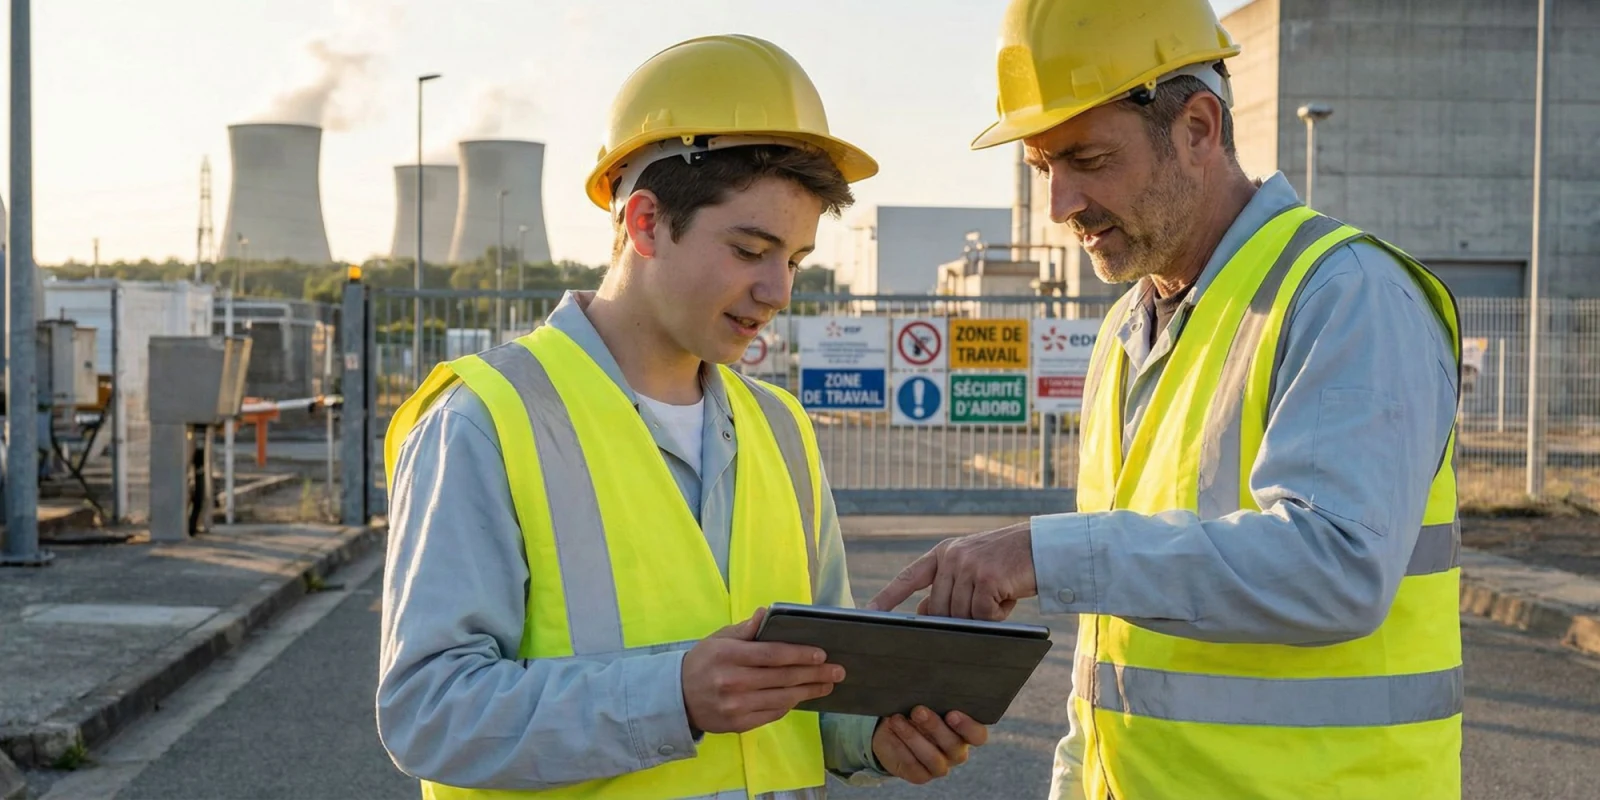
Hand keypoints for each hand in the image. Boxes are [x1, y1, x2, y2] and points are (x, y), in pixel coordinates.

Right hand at [681, 608, 843, 734]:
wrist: (677, 698)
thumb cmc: (703, 662)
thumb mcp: (718, 639)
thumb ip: (745, 629)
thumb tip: (766, 612)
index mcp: (728, 655)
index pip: (772, 654)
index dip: (799, 654)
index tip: (821, 654)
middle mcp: (733, 681)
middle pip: (782, 677)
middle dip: (814, 674)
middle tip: (837, 671)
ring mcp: (736, 705)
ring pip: (782, 698)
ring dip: (808, 691)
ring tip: (827, 685)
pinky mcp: (739, 724)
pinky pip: (772, 714)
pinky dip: (790, 704)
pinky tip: (802, 696)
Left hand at [866, 522, 1036, 620]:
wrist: (1045, 547)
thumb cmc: (1009, 563)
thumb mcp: (973, 570)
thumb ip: (948, 588)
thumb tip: (924, 614)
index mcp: (944, 553)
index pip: (908, 577)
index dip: (887, 596)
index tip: (866, 612)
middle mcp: (952, 556)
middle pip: (939, 608)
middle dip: (960, 618)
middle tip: (985, 608)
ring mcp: (969, 565)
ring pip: (961, 614)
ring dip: (983, 616)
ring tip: (1001, 596)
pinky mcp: (988, 576)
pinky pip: (983, 614)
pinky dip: (998, 614)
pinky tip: (1009, 597)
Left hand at [872, 706, 988, 783]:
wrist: (893, 728)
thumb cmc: (916, 707)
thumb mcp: (926, 699)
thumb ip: (934, 695)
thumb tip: (928, 677)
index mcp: (965, 732)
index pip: (978, 735)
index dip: (968, 726)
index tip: (952, 713)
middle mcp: (956, 751)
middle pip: (953, 745)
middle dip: (934, 727)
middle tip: (918, 711)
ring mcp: (939, 766)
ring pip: (933, 758)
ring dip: (913, 737)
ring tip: (897, 720)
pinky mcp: (920, 775)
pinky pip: (913, 765)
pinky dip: (901, 747)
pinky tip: (892, 732)